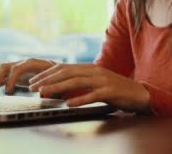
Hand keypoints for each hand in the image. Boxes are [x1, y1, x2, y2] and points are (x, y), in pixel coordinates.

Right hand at [0, 58, 55, 93]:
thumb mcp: (57, 82)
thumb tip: (41, 94)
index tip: (8, 92)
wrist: (60, 73)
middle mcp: (23, 63)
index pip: (18, 68)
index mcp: (33, 63)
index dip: (11, 79)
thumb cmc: (59, 78)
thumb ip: (49, 87)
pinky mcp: (15, 75)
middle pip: (5, 66)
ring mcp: (18, 68)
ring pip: (1, 70)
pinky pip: (2, 76)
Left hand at [28, 63, 150, 111]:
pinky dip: (80, 99)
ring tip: (44, 93)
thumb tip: (59, 89)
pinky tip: (69, 103)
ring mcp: (103, 80)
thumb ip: (79, 84)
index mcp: (89, 68)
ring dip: (58, 88)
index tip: (34, 81)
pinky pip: (93, 95)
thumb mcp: (95, 84)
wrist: (139, 93)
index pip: (64, 68)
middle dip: (47, 80)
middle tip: (32, 87)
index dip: (47, 74)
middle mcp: (94, 71)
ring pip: (76, 82)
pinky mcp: (110, 91)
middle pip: (67, 73)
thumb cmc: (115, 90)